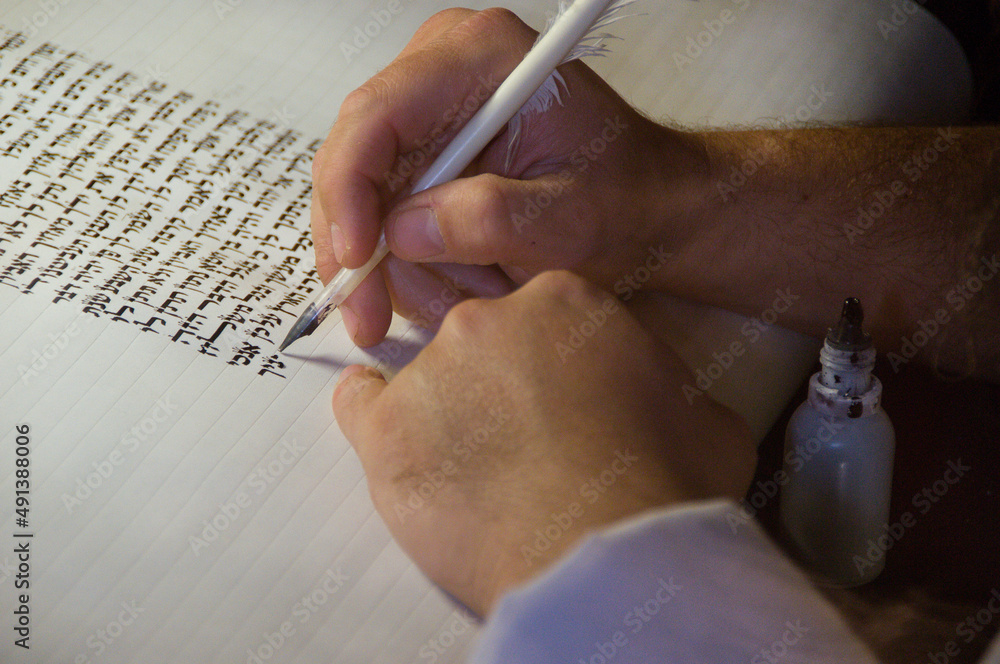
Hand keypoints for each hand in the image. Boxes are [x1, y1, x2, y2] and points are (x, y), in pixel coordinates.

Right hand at [311, 8, 710, 345]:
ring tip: (480, 290)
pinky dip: (416, 259)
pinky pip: (388, 210)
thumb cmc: (628, 198)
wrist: (654, 202)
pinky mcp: (429, 147)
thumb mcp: (570, 220)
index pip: (377, 115)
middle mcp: (444, 69)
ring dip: (406, 264)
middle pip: (355, 159)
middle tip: (370, 319)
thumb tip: (401, 233)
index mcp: (481, 57)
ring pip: (366, 197)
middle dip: (363, 248)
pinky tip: (470, 278)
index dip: (349, 192)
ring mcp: (432, 108)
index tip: (356, 262)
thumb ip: (488, 220)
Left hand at [332, 271, 754, 615]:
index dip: (557, 363)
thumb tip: (660, 397)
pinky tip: (398, 440)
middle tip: (528, 442)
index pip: (543, 316)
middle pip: (484, 343)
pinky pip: (360, 403)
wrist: (607, 556)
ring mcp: (432, 370)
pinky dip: (373, 415)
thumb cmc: (664, 486)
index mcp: (565, 299)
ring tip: (483, 475)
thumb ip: (665, 384)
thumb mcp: (704, 415)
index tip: (562, 398)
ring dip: (450, 414)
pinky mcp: (387, 430)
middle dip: (503, 386)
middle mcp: (488, 318)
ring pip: (428, 378)